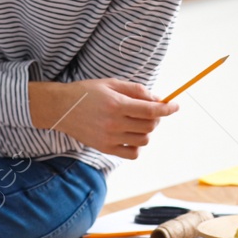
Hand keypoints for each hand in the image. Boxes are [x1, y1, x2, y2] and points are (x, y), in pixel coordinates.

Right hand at [46, 78, 177, 159]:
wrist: (61, 108)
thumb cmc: (88, 92)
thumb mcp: (112, 83)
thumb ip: (136, 90)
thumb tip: (158, 98)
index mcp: (116, 104)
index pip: (151, 110)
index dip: (167, 109)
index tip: (175, 106)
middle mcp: (114, 123)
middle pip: (150, 126)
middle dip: (157, 117)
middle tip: (151, 110)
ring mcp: (109, 138)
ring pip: (144, 140)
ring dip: (147, 130)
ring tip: (137, 121)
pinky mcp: (105, 148)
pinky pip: (133, 153)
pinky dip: (137, 145)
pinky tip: (131, 135)